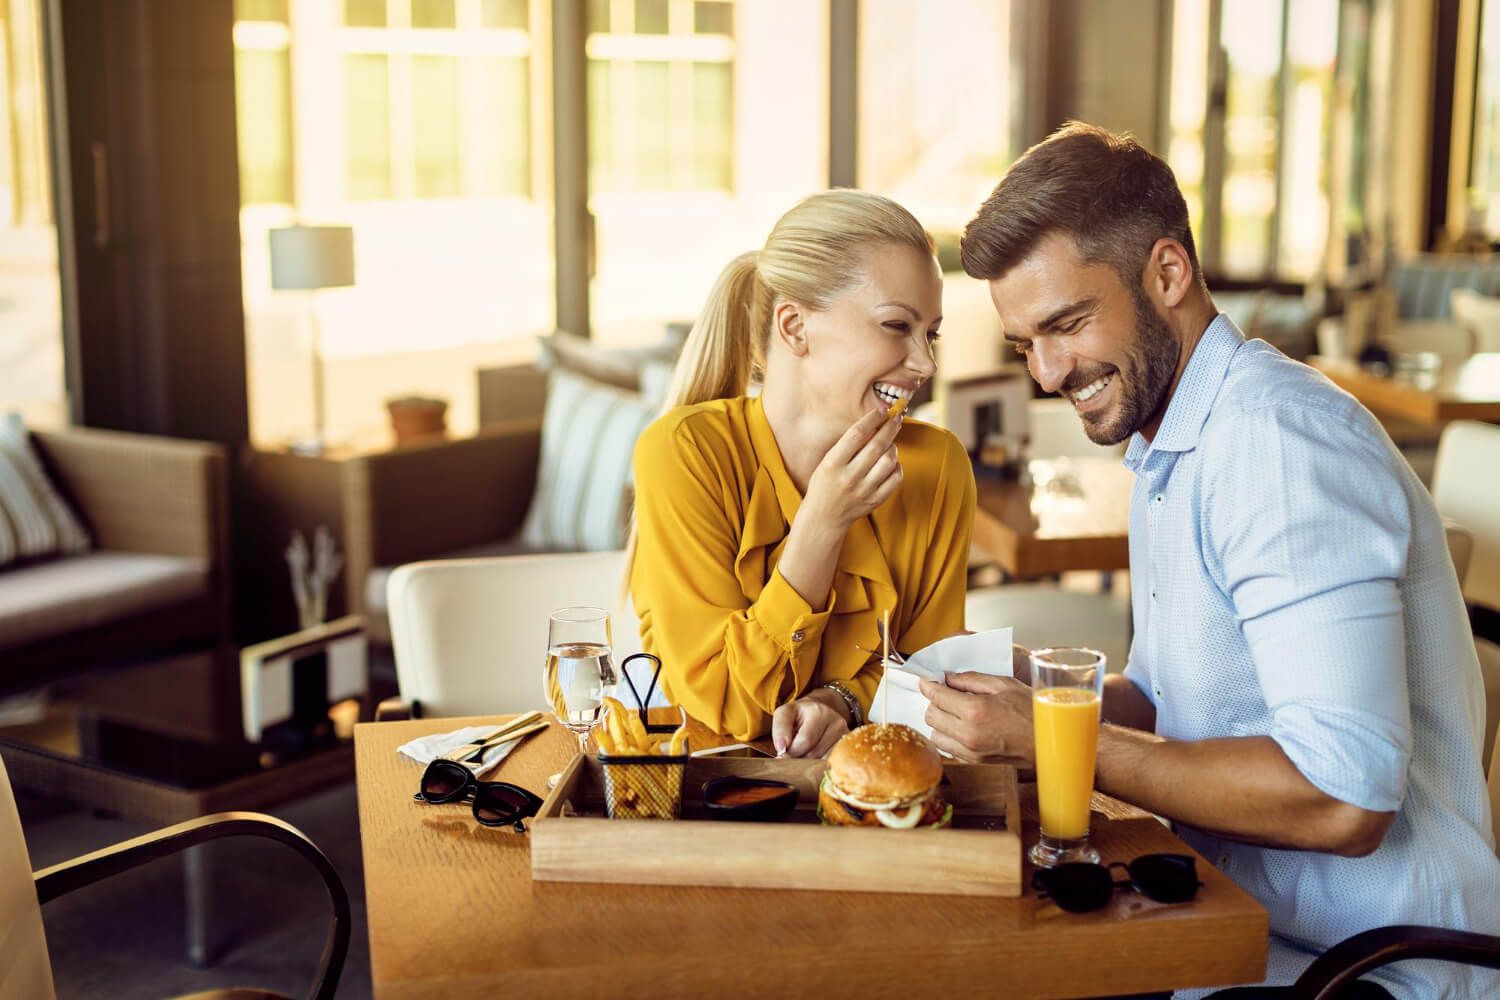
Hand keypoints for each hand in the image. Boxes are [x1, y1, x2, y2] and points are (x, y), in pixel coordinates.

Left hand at [771, 692, 849, 757]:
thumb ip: (780, 729)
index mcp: (819, 712)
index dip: (790, 752)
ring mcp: (845, 735)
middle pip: (814, 754)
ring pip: (823, 762)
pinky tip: (814, 757)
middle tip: (792, 754)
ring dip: (810, 764)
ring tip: (804, 753)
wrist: (820, 710)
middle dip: (799, 758)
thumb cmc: (799, 715)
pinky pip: (831, 764)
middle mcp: (837, 723)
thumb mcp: (785, 714)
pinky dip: (820, 765)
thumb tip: (782, 749)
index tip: (782, 754)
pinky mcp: (848, 746)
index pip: (805, 741)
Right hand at [801, 406, 903, 531]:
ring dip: (892, 447)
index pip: (856, 434)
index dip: (871, 419)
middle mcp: (848, 477)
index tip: (881, 410)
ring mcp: (863, 490)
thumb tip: (874, 423)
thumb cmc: (825, 483)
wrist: (824, 517)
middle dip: (889, 427)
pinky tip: (891, 462)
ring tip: (889, 443)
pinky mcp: (875, 501)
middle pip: (876, 445)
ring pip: (889, 460)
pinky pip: (895, 478)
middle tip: (896, 418)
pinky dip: (897, 466)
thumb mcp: (827, 462)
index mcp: (832, 464)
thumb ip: (847, 446)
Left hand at [919, 672, 1034, 764]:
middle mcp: (968, 733)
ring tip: (954, 710)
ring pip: (935, 734)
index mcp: (974, 711)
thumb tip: (948, 677)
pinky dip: (948, 735)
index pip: (936, 696)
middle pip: (931, 716)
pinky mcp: (974, 761)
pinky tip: (962, 725)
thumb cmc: (1032, 710)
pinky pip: (948, 747)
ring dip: (940, 720)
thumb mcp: (1003, 684)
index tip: (927, 680)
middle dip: (934, 701)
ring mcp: (970, 750)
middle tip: (945, 692)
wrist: (1049, 741)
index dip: (928, 685)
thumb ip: (971, 679)